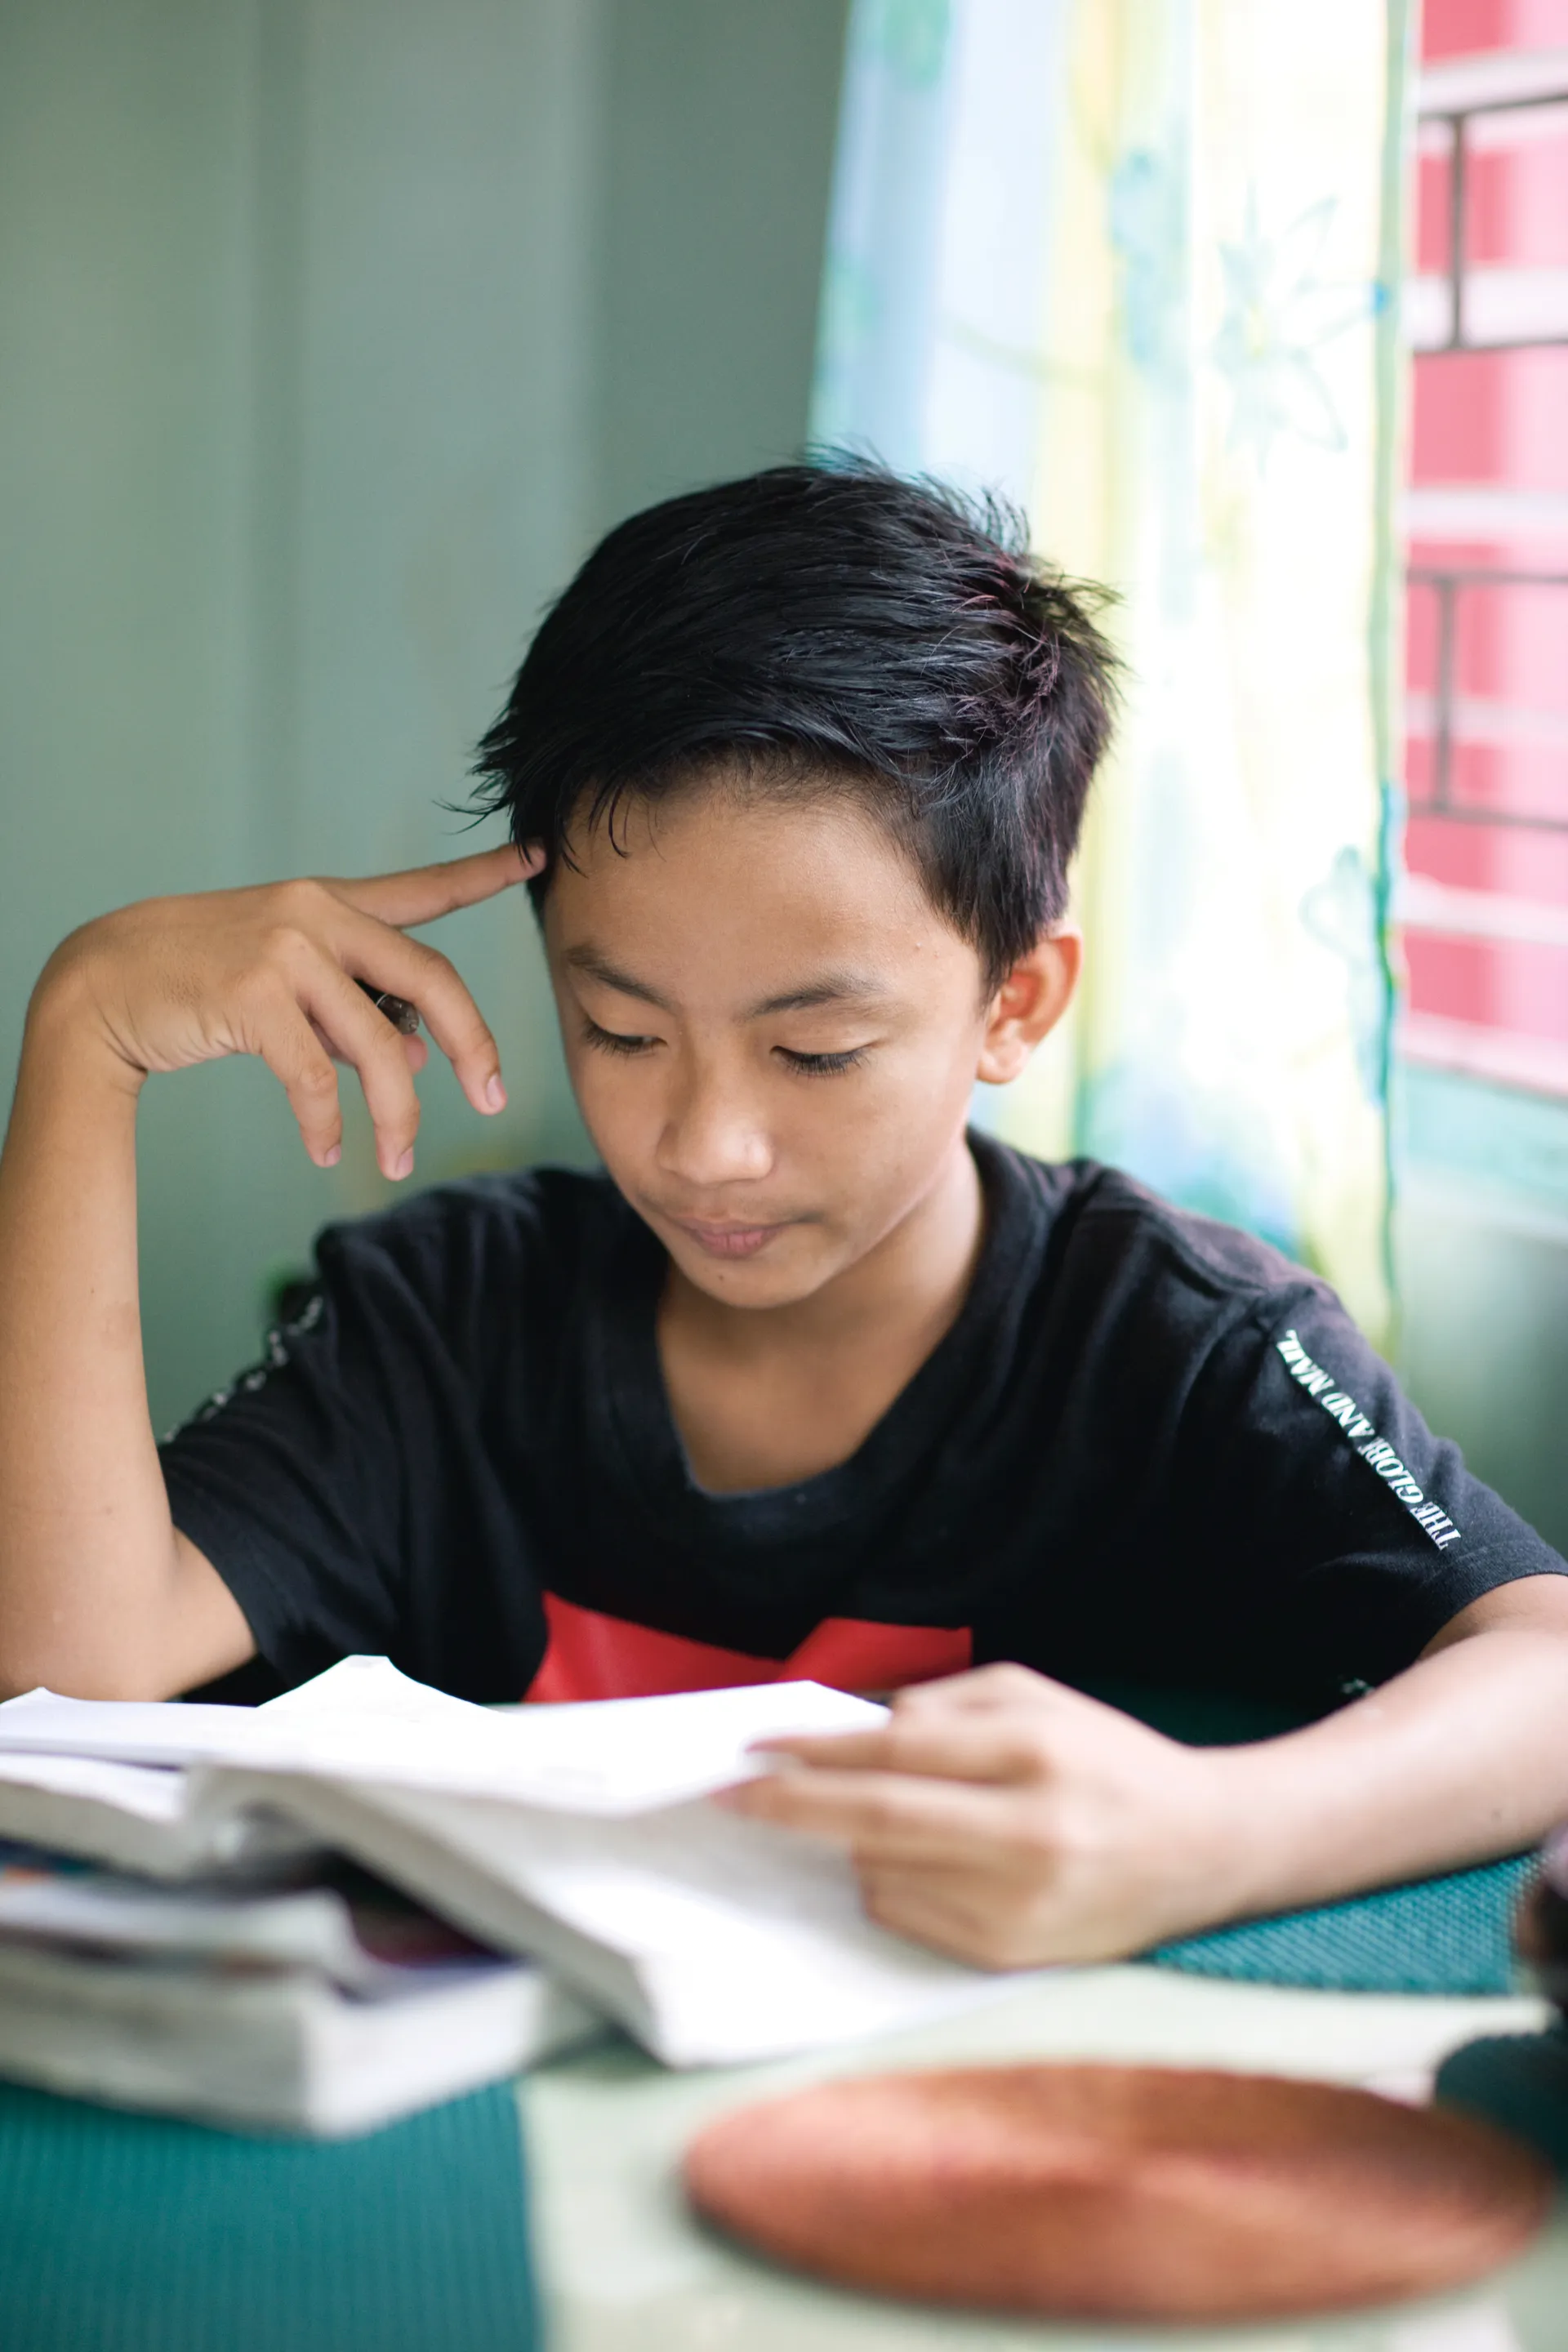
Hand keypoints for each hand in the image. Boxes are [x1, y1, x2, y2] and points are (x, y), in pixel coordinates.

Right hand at [37, 845, 541, 1179]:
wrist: (104, 982)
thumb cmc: (201, 984)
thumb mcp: (287, 990)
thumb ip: (355, 1016)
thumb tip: (416, 1064)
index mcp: (331, 904)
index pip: (423, 889)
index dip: (485, 875)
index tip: (541, 855)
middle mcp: (317, 914)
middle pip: (431, 978)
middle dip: (474, 1044)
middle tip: (494, 1097)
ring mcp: (285, 950)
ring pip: (379, 1044)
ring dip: (397, 1112)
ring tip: (397, 1158)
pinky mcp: (252, 993)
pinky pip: (314, 1076)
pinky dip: (326, 1122)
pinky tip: (328, 1149)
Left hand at [719, 1664, 1240, 1968]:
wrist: (1207, 1851)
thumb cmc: (1105, 1760)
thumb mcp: (1034, 1699)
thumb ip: (942, 1707)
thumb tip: (848, 1732)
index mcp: (1033, 1751)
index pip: (895, 1751)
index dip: (814, 1749)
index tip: (751, 1746)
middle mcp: (1027, 1833)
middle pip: (875, 1820)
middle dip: (791, 1805)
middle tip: (730, 1795)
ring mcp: (1019, 1904)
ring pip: (883, 1872)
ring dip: (853, 1843)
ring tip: (886, 1821)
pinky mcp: (1011, 1956)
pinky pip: (908, 1917)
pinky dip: (890, 1884)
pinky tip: (927, 1862)